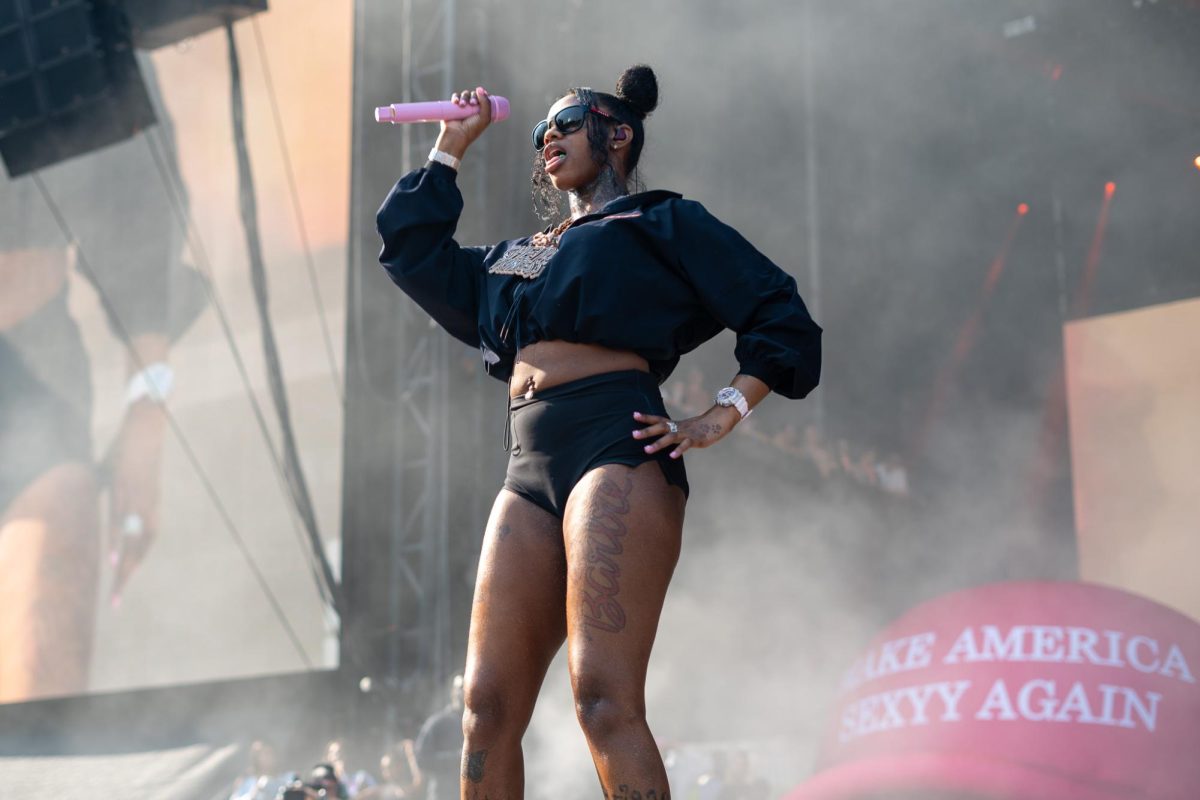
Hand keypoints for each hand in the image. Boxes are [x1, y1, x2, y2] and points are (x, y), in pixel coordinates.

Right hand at [103, 400, 167, 605]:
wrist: (144, 426)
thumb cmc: (127, 452)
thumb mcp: (114, 478)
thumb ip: (105, 495)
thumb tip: (87, 499)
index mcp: (145, 511)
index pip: (139, 548)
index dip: (129, 568)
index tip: (119, 591)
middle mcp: (146, 510)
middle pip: (137, 552)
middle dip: (125, 578)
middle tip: (115, 604)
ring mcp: (140, 502)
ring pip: (132, 541)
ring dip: (123, 566)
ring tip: (114, 587)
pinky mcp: (132, 491)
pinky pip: (122, 522)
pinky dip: (118, 541)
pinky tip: (113, 559)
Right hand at [436, 86, 492, 158]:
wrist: (457, 135)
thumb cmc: (472, 129)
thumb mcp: (484, 117)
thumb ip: (486, 103)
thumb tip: (480, 89)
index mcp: (482, 112)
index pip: (484, 98)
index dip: (484, 95)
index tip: (484, 95)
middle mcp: (472, 109)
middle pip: (474, 94)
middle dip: (474, 97)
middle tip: (472, 104)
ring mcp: (463, 107)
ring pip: (465, 94)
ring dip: (464, 97)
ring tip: (462, 105)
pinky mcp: (453, 107)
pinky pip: (455, 97)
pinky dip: (456, 97)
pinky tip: (456, 102)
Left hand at [632, 405, 740, 458]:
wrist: (719, 420)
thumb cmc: (700, 427)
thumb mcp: (684, 428)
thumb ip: (674, 433)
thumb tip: (663, 438)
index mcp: (675, 424)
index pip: (658, 419)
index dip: (646, 417)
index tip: (633, 415)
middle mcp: (678, 427)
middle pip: (660, 427)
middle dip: (646, 431)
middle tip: (633, 434)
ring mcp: (686, 433)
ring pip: (670, 438)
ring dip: (657, 444)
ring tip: (646, 450)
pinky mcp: (696, 439)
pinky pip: (686, 445)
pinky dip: (679, 450)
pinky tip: (672, 456)